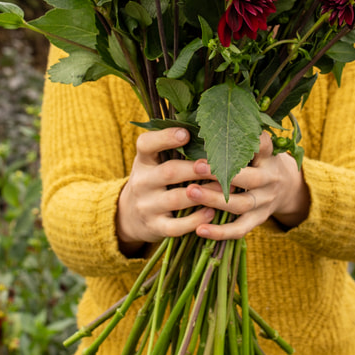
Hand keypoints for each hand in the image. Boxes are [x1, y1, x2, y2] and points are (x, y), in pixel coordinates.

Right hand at [116, 128, 216, 255]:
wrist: (129, 216)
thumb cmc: (154, 181)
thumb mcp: (154, 162)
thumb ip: (173, 148)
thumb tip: (210, 128)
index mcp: (144, 160)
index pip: (146, 144)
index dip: (165, 138)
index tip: (185, 133)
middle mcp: (142, 182)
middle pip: (169, 172)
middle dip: (195, 169)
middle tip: (217, 165)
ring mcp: (147, 206)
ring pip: (175, 199)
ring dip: (202, 194)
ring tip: (224, 188)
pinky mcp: (154, 227)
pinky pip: (176, 226)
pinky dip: (195, 220)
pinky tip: (211, 213)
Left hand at [185, 133, 310, 240]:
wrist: (287, 188)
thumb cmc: (261, 161)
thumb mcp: (259, 146)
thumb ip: (242, 134)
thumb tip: (212, 110)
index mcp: (269, 157)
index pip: (265, 146)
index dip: (253, 141)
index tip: (233, 134)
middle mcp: (269, 179)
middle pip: (249, 178)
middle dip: (221, 173)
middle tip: (196, 166)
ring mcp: (264, 202)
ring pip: (240, 204)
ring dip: (214, 199)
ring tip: (190, 192)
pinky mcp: (258, 221)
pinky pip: (240, 230)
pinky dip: (220, 232)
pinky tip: (199, 229)